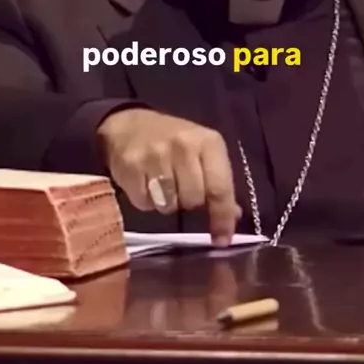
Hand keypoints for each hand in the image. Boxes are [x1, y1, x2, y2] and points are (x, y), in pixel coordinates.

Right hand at [98, 108, 240, 246]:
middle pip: (193, 200)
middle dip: (189, 203)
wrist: (129, 123)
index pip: (220, 188)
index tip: (222, 240)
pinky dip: (146, 201)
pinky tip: (145, 183)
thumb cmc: (174, 141)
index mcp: (208, 142)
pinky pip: (144, 202)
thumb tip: (234, 216)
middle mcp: (183, 145)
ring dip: (167, 203)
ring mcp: (155, 154)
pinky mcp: (131, 165)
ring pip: (168, 204)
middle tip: (181, 189)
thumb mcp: (202, 151)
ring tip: (162, 185)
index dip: (223, 217)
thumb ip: (218, 181)